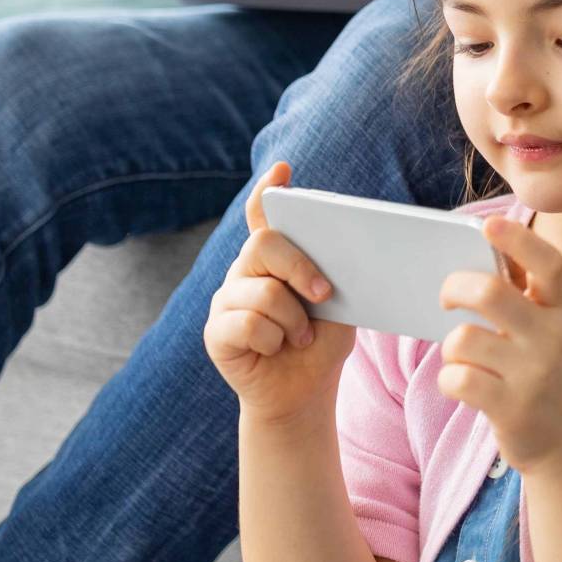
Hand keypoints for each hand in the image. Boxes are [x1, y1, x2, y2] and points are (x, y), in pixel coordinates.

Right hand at [205, 161, 355, 425]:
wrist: (304, 392)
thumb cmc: (320, 342)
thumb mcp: (337, 305)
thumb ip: (332, 275)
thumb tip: (346, 255)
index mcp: (275, 257)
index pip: (263, 214)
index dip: (268, 190)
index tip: (282, 170)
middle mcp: (244, 270)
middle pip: (264, 245)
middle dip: (300, 268)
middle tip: (324, 294)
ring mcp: (226, 299)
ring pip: (262, 293)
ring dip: (293, 321)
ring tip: (300, 338)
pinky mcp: (216, 331)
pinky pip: (247, 325)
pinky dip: (273, 341)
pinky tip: (275, 350)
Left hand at [435, 216, 561, 474]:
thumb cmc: (546, 375)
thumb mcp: (549, 332)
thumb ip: (525, 296)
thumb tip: (480, 252)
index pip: (548, 264)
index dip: (519, 240)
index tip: (489, 223)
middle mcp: (553, 338)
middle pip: (491, 292)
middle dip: (455, 287)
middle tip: (446, 298)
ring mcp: (534, 375)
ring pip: (463, 339)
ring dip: (451, 348)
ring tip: (463, 358)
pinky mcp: (512, 409)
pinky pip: (457, 379)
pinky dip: (450, 379)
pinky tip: (464, 385)